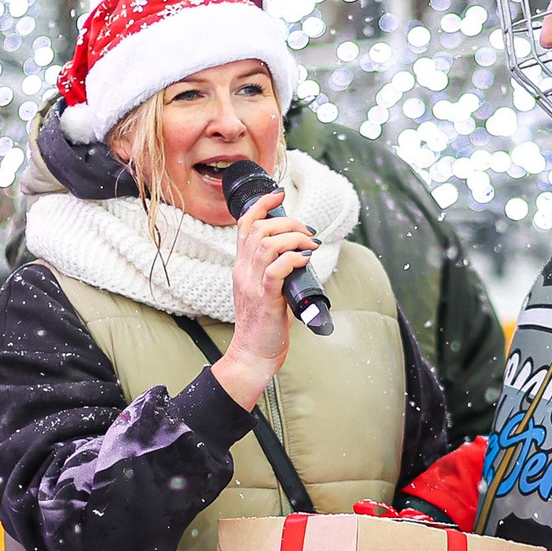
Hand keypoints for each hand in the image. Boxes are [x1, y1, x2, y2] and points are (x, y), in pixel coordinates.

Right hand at [211, 192, 316, 408]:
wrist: (252, 355)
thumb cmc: (262, 326)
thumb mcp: (264, 291)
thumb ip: (274, 272)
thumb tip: (300, 257)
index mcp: (241, 267)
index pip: (244, 225)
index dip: (261, 205)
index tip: (278, 195)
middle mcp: (243, 272)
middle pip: (259, 229)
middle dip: (287, 222)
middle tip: (307, 232)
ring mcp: (252, 285)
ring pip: (267, 245)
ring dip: (293, 238)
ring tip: (310, 244)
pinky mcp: (265, 300)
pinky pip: (276, 270)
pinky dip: (292, 259)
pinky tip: (305, 260)